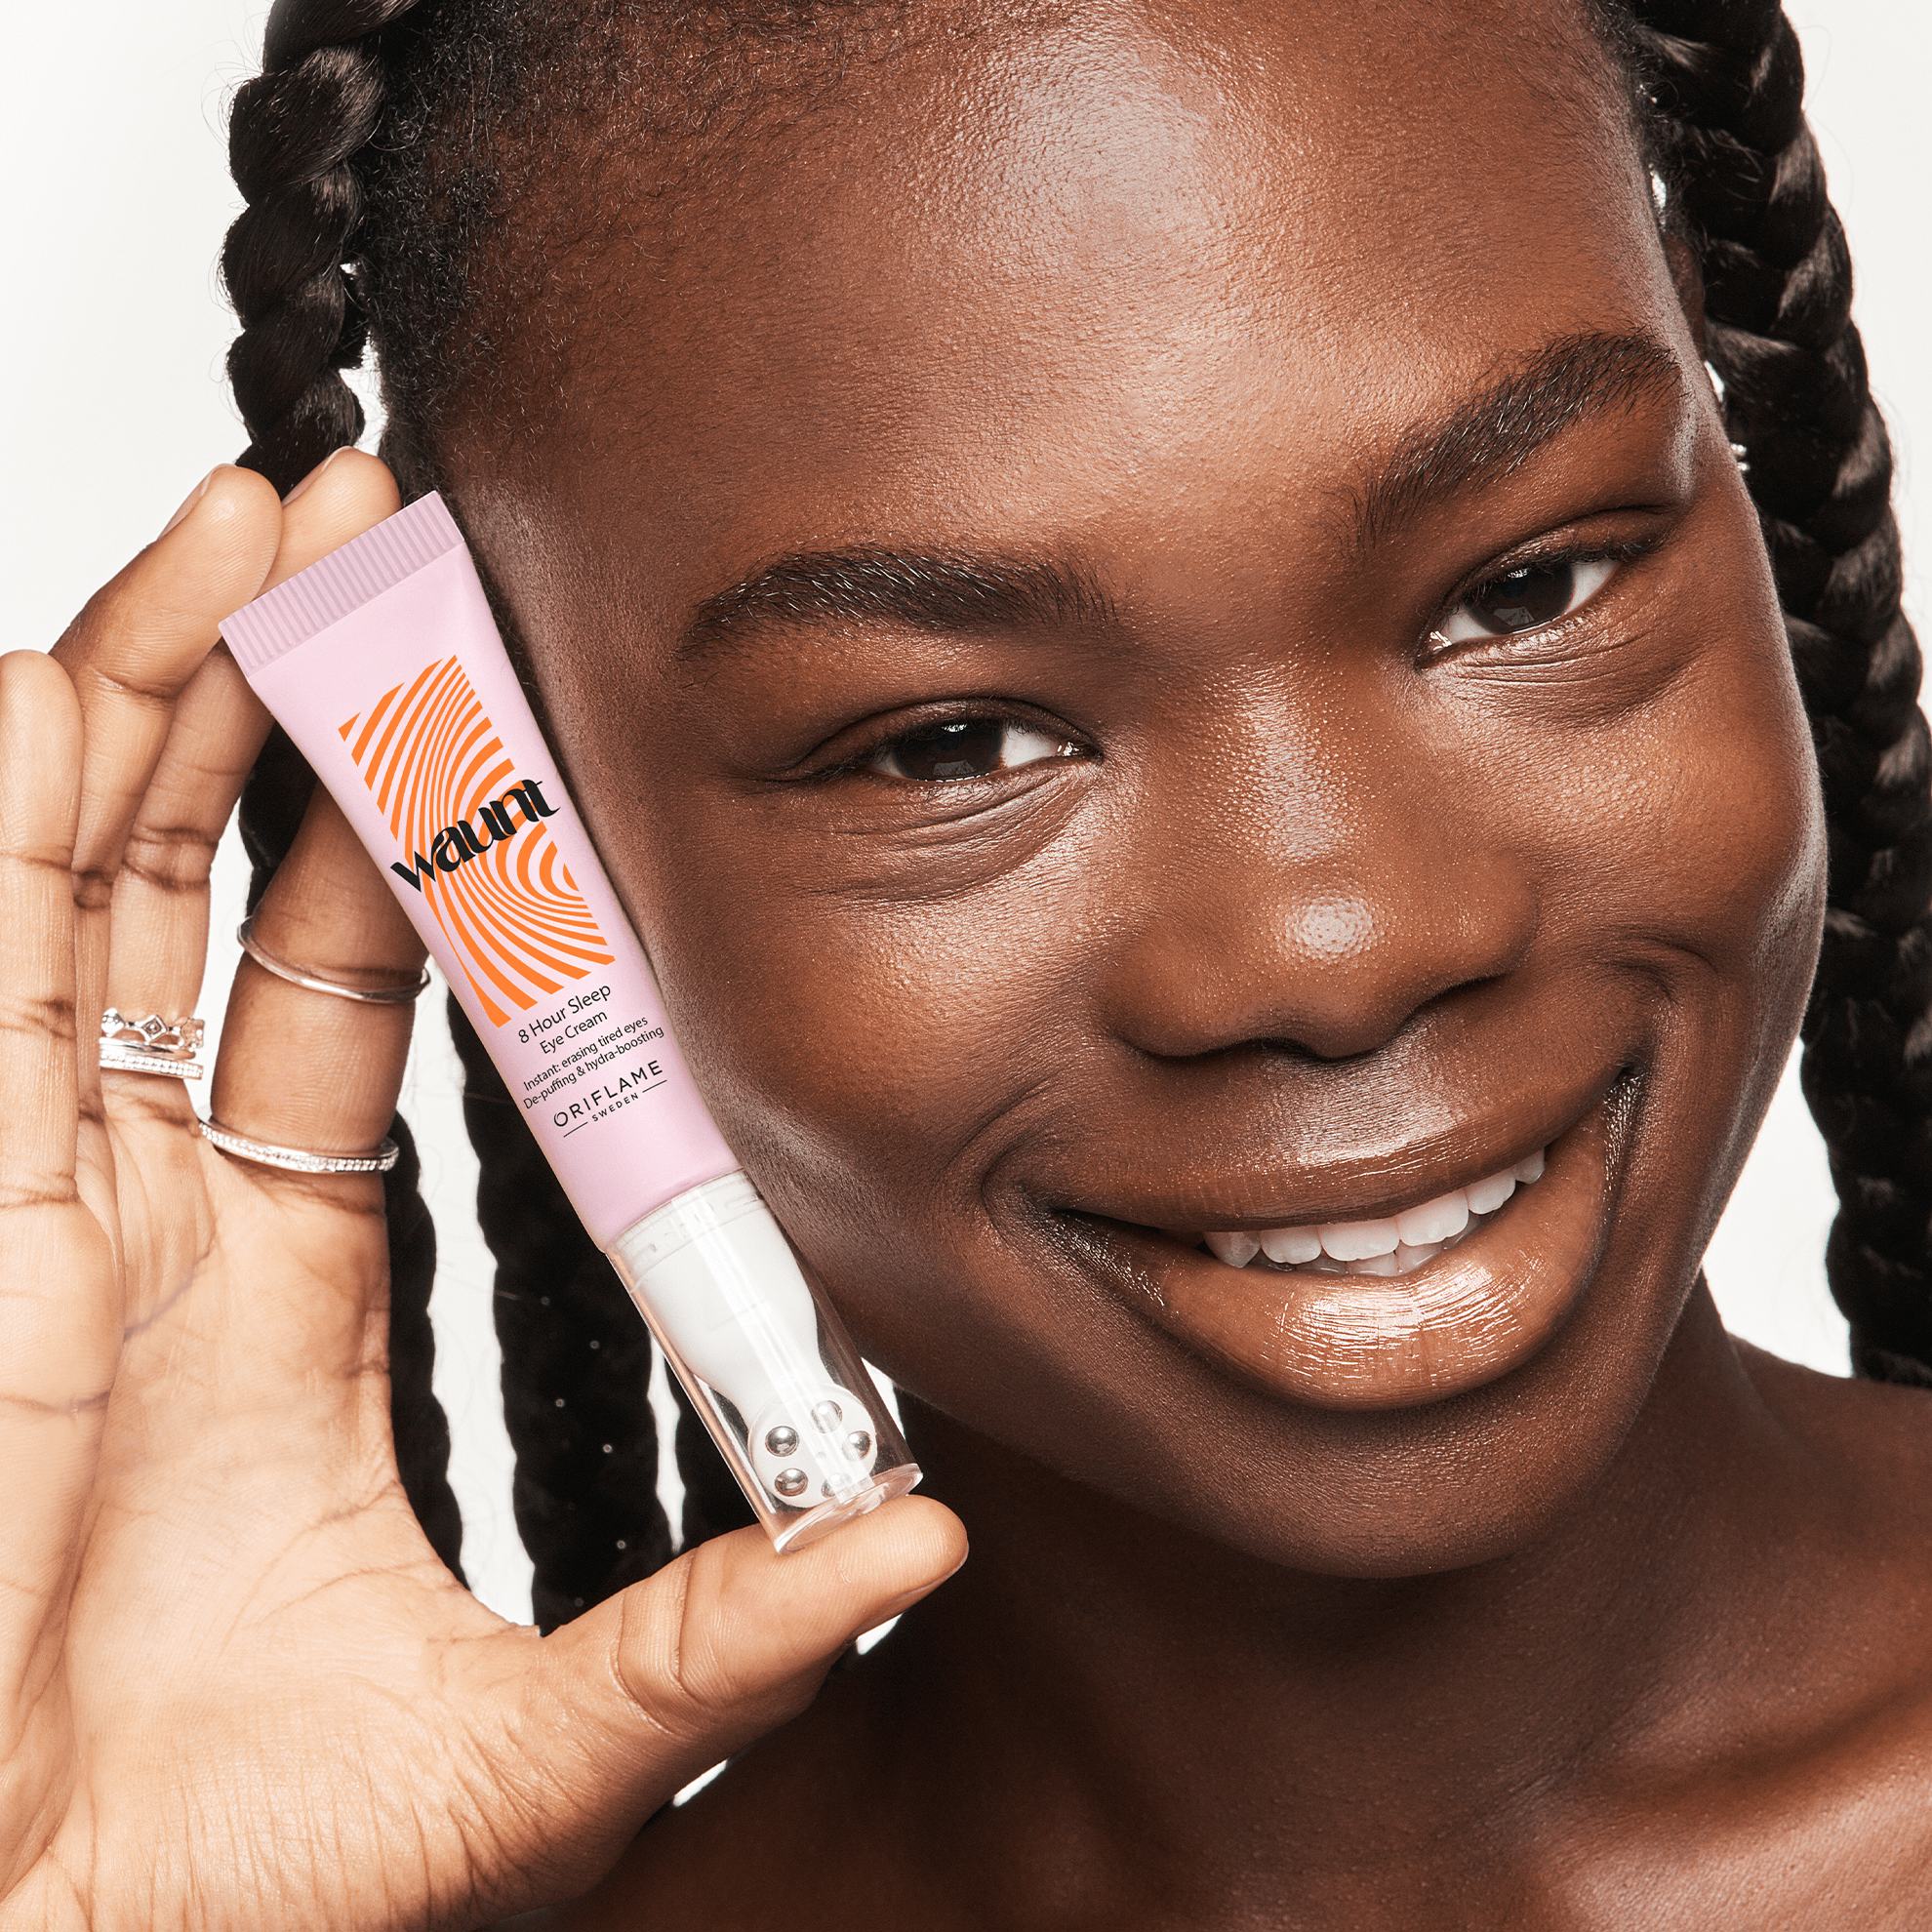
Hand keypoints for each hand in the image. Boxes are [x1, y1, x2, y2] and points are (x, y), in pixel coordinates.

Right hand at [0, 452, 966, 1930]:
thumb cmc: (230, 1876)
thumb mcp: (528, 1743)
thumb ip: (716, 1633)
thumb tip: (930, 1540)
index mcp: (275, 1281)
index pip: (360, 995)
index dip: (425, 852)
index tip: (513, 719)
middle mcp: (146, 1203)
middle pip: (216, 884)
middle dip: (292, 702)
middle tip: (391, 530)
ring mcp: (33, 1189)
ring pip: (90, 870)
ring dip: (166, 680)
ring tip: (272, 508)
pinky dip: (14, 801)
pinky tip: (82, 662)